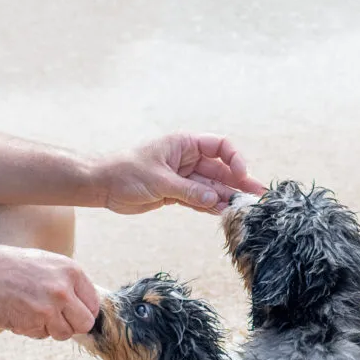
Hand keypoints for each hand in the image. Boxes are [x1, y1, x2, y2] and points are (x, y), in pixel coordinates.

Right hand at [0, 245, 101, 340]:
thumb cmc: (6, 266)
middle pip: (85, 323)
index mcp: (70, 270)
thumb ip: (66, 281)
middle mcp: (63, 289)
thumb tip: (85, 307)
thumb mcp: (43, 263)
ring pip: (64, 334)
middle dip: (71, 325)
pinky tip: (18, 313)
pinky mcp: (32, 323)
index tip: (71, 313)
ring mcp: (48, 308)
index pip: (94, 303)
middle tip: (54, 319)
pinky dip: (31, 330)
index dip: (83, 311)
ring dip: (50, 329)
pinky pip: (41, 336)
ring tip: (31, 312)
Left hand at [95, 134, 267, 215]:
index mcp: (184, 144)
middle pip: (220, 169)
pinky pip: (200, 200)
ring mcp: (183, 177)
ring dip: (227, 198)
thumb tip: (216, 201)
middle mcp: (187, 159)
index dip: (234, 159)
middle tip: (257, 196)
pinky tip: (226, 215)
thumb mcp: (159, 181)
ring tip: (246, 209)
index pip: (220, 146)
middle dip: (238, 182)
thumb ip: (188, 191)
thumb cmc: (126, 172)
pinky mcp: (176, 194)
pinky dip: (211, 207)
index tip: (241, 174)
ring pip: (212, 187)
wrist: (101, 185)